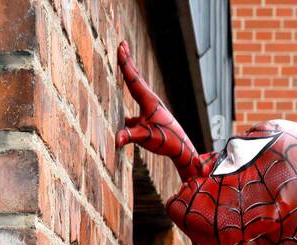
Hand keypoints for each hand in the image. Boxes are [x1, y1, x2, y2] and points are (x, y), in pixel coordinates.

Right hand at [115, 41, 206, 179]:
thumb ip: (129, 136)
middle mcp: (149, 100)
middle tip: (123, 44)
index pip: (133, 79)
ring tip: (125, 61)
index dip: (125, 63)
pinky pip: (136, 101)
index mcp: (148, 101)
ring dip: (129, 74)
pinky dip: (130, 95)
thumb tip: (116, 140)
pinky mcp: (148, 117)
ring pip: (136, 87)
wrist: (181, 147)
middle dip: (128, 62)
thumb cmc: (165, 139)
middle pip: (136, 77)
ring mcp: (149, 108)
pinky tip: (122, 103)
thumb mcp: (145, 138)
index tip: (121, 47)